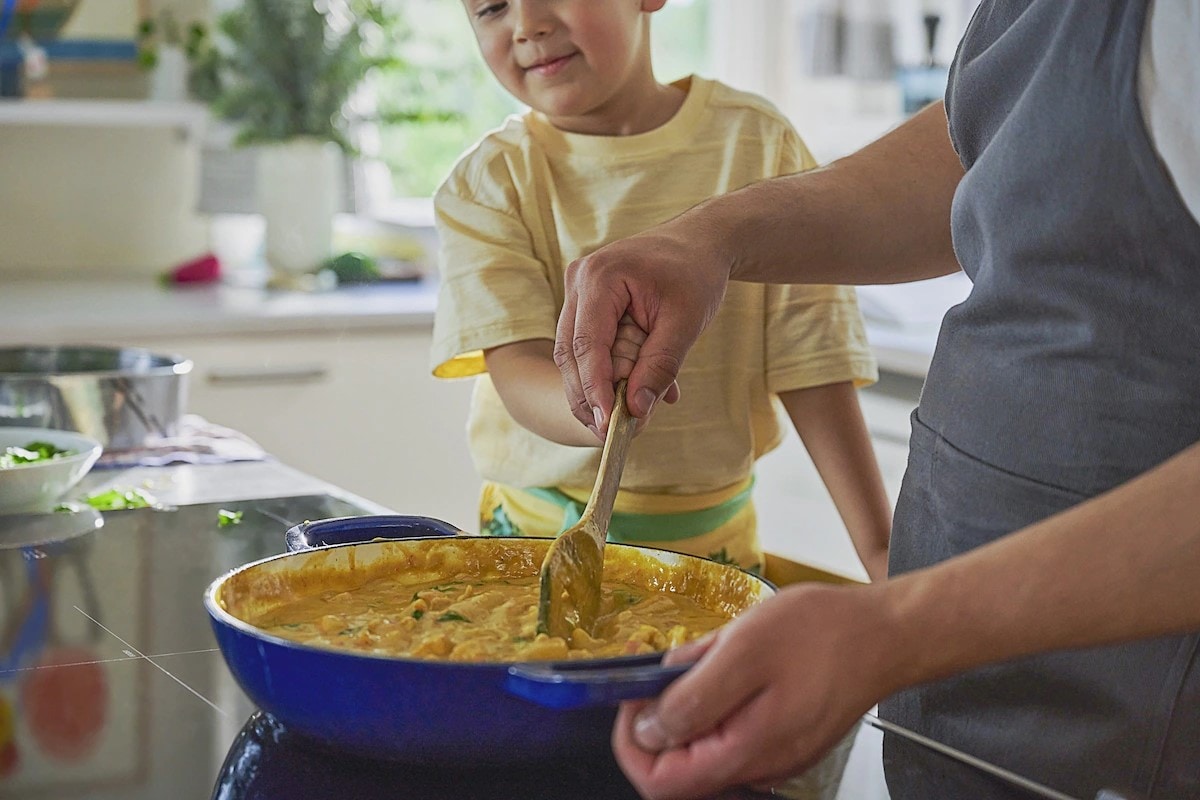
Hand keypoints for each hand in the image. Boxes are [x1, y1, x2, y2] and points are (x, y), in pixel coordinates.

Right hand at [555, 217, 729, 433]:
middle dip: (589, 397)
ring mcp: (577, 290)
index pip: (587, 345)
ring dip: (598, 388)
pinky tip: (636, 393)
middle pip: (571, 353)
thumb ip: (661, 366)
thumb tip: (637, 411)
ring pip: (574, 354)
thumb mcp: (686, 322)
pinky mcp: (585, 303)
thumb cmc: (696, 274)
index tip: (607, 425)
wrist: (700, 242)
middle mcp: (578, 280)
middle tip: (610, 433)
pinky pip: (589, 346)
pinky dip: (608, 372)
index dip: (594, 389)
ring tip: (626, 419)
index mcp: (600, 277)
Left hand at [610, 583, 895, 798]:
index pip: (659, 783)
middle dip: (660, 712)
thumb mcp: (744, 651)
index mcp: (745, 753)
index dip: (632, 741)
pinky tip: (732, 660)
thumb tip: (646, 729)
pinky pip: (730, 726)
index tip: (633, 694)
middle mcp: (757, 766)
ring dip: (690, 699)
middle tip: (664, 662)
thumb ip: (691, 697)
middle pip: (678, 764)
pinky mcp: (782, 735)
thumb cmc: (826, 635)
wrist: (887, 633)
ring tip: (711, 654)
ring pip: (703, 741)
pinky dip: (717, 695)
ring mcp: (772, 754)